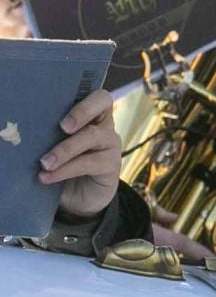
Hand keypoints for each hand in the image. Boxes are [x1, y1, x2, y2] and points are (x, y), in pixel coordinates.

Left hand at [41, 88, 121, 221]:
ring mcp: (111, 145)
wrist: (78, 199)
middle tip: (62, 127)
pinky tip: (48, 177)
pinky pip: (91, 163)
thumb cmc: (63, 166)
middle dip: (80, 113)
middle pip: (102, 106)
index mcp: (90, 116)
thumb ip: (48, 134)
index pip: (98, 97)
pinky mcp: (112, 166)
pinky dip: (66, 170)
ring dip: (66, 149)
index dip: (85, 102)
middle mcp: (104, 126)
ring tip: (45, 163)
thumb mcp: (54, 146)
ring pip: (94, 136)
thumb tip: (21, 130)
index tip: (64, 118)